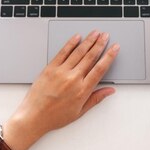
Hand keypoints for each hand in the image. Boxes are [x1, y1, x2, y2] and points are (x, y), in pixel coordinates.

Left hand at [5, 31, 118, 146]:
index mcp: (82, 90)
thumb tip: (109, 91)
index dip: (109, 56)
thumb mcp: (80, 111)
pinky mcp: (50, 68)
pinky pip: (62, 52)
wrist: (34, 116)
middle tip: (105, 35)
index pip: (100, 68)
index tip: (115, 48)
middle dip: (100, 44)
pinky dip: (71, 44)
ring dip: (88, 41)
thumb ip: (96, 98)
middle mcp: (73, 79)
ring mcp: (61, 72)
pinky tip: (77, 37)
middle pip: (90, 57)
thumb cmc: (55, 116)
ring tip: (95, 33)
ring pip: (78, 52)